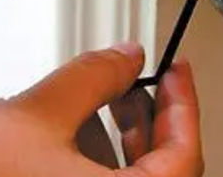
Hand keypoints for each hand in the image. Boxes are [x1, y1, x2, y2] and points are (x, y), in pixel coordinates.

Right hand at [0, 43, 202, 176]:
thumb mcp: (37, 114)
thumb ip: (95, 79)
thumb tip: (128, 58)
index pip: (184, 158)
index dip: (185, 105)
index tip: (178, 72)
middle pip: (160, 172)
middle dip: (152, 118)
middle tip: (147, 82)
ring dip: (121, 135)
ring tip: (108, 96)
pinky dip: (92, 156)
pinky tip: (74, 124)